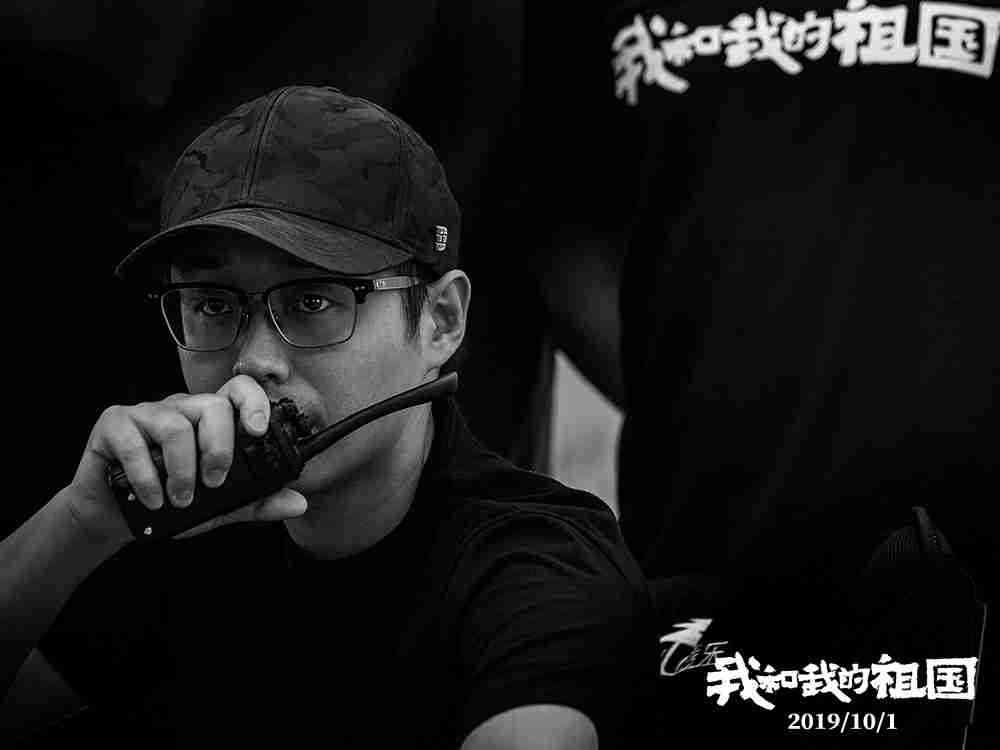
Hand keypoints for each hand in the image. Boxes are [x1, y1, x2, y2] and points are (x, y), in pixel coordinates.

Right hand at [63, 375, 307, 544]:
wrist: (116, 518)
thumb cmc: (170, 501)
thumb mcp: (220, 506)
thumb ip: (256, 501)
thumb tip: (299, 502)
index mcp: (210, 420)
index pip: (238, 390)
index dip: (253, 402)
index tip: (258, 431)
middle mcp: (181, 408)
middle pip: (212, 406)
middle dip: (219, 448)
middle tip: (214, 483)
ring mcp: (146, 413)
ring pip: (176, 425)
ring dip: (183, 470)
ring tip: (181, 500)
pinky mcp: (114, 425)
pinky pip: (134, 442)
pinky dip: (147, 476)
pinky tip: (154, 499)